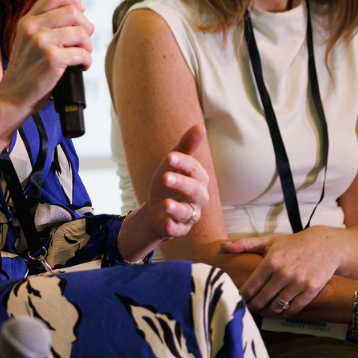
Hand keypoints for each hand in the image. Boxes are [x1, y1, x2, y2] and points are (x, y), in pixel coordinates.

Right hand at [0, 0, 93, 115]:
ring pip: (81, 32)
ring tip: (83, 56)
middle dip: (86, 26)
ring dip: (88, 46)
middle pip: (73, 11)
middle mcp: (33, 27)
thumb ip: (43, 26)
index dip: (73, 0)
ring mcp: (41, 42)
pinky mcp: (52, 59)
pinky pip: (82, 53)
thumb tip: (75, 16)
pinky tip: (81, 66)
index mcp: (27, 21)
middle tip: (84, 40)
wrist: (12, 96)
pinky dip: (87, 61)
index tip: (81, 11)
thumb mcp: (26, 41)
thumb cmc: (24, 72)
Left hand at [139, 125, 208, 242]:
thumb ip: (186, 146)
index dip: (183, 163)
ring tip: (165, 203)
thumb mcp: (173, 164)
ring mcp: (189, 216)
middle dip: (181, 183)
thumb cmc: (169, 183)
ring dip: (176, 208)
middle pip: (195, 191)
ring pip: (188, 213)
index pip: (195, 170)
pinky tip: (166, 223)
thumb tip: (200, 126)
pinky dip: (172, 227)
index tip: (169, 156)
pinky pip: (178, 230)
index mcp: (199, 180)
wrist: (156, 210)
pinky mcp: (179, 229)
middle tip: (165, 176)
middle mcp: (198, 199)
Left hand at [221, 226, 342, 315]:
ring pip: (277, 306)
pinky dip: (286, 313)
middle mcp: (283, 273)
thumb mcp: (268, 241)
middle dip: (253, 307)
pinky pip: (294, 309)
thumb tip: (222, 247)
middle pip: (262, 300)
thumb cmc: (292, 244)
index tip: (238, 300)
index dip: (242, 297)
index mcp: (270, 261)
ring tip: (263, 311)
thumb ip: (244, 244)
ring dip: (268, 312)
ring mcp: (298, 283)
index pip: (250, 287)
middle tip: (249, 309)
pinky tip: (280, 311)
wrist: (324, 245)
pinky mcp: (311, 290)